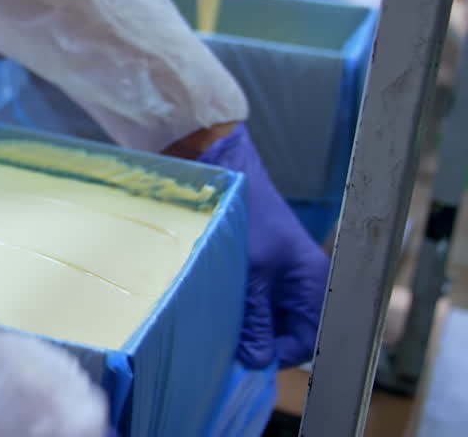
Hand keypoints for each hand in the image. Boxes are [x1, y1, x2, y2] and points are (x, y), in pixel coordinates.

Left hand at [197, 124, 328, 367]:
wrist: (231, 176)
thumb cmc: (247, 217)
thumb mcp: (250, 272)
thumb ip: (254, 316)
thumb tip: (256, 358)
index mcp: (314, 283)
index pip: (308, 339)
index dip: (280, 353)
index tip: (248, 358)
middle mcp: (305, 284)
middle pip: (289, 331)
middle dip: (262, 340)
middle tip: (229, 344)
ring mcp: (284, 277)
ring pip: (270, 318)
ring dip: (248, 324)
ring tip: (221, 324)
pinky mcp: (264, 270)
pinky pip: (258, 301)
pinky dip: (242, 308)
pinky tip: (220, 306)